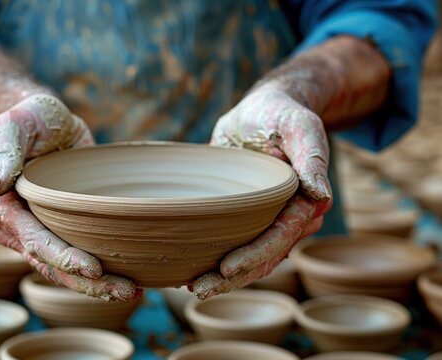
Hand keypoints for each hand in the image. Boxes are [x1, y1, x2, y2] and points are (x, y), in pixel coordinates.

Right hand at [0, 94, 137, 300]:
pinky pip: (74, 259)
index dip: (64, 258)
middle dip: (89, 283)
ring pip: (63, 271)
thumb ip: (4, 153)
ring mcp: (36, 234)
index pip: (35, 241)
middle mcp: (16, 229)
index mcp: (2, 208)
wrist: (43, 123)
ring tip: (133, 292)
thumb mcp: (13, 126)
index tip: (94, 268)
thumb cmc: (27, 120)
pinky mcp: (56, 231)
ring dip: (97, 286)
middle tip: (128, 291)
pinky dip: (96, 273)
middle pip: (52, 266)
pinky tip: (125, 276)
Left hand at [192, 85, 332, 299]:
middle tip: (199, 288)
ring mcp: (270, 220)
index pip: (281, 237)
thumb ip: (313, 155)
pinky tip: (195, 267)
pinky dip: (220, 257)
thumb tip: (321, 194)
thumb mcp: (299, 124)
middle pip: (265, 257)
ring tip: (193, 286)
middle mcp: (291, 217)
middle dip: (234, 277)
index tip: (225, 270)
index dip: (255, 255)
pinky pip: (239, 243)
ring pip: (252, 257)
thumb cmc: (281, 114)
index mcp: (306, 201)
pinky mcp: (250, 216)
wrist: (263, 110)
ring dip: (226, 277)